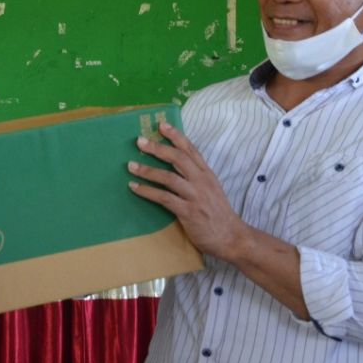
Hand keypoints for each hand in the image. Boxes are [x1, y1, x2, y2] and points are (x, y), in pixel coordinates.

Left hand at [127, 122, 249, 260]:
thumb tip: (174, 166)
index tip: (162, 125)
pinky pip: (164, 198)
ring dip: (147, 170)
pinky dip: (147, 191)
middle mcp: (201, 181)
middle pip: (178, 158)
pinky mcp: (188, 211)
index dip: (176, 136)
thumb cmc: (217, 214)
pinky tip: (134, 187)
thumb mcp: (211, 189)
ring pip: (168, 177)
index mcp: (207, 174)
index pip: (191, 150)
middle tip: (140, 141)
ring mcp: (195, 196)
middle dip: (158, 148)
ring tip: (131, 165)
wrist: (231, 237)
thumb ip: (196, 177)